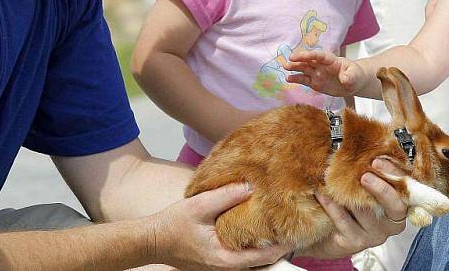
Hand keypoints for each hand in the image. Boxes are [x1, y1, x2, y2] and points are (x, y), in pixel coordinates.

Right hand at [151, 183, 291, 269]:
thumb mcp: (199, 206)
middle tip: (293, 229)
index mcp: (223, 259)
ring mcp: (221, 267)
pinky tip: (258, 232)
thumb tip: (250, 186)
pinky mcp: (217, 262)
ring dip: (266, 249)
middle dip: (278, 248)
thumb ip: (225, 196)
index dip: (282, 246)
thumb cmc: (173, 224)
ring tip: (281, 230)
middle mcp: (225, 268)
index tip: (296, 233)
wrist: (152, 240)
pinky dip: (253, 248)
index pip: (262, 257)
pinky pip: (242, 259)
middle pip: (261, 263)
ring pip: (252, 262)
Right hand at [286, 50, 367, 96]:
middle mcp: (321, 65)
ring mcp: (317, 73)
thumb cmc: (355, 74)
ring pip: (304, 69)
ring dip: (294, 67)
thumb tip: (345, 79)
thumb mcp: (354, 75)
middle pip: (308, 60)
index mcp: (330, 60)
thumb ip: (349, 76)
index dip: (308, 55)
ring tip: (285, 68)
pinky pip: (304, 80)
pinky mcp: (314, 82)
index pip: (318, 55)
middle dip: (298, 59)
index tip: (299, 55)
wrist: (353, 83)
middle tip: (289, 60)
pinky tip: (288, 79)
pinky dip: (296, 79)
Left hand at [299, 158, 407, 258]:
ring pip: (365, 212)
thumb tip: (364, 145)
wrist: (324, 234)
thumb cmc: (347, 205)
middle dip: (382, 189)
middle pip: (395, 206)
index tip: (377, 160)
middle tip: (365, 175)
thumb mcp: (361, 189)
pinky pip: (344, 221)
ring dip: (348, 194)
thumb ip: (369, 172)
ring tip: (332, 177)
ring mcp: (374, 235)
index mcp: (397, 206)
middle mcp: (390, 224)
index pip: (406, 189)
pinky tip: (322, 193)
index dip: (395, 174)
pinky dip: (332, 205)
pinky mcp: (356, 243)